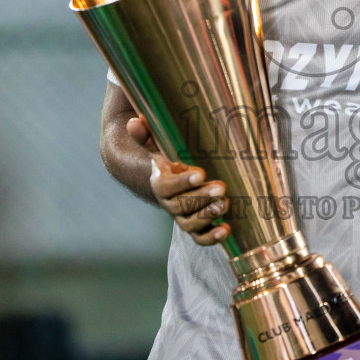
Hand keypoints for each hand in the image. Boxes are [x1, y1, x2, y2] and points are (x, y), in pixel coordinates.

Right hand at [127, 114, 230, 246]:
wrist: (167, 182)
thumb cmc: (167, 161)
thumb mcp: (157, 146)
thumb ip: (146, 135)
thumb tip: (134, 122)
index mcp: (159, 183)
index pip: (166, 187)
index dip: (182, 182)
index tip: (201, 173)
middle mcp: (169, 203)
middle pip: (181, 206)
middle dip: (201, 198)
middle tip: (221, 188)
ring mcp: (181, 217)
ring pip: (190, 224)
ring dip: (207, 216)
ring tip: (224, 204)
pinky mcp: (195, 226)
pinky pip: (200, 237)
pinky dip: (211, 237)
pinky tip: (226, 230)